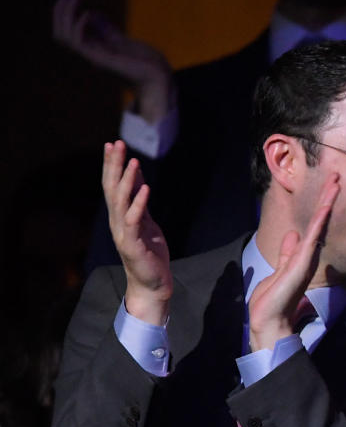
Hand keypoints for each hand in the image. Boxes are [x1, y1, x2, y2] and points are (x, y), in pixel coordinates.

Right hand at [53, 0, 173, 122]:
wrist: (159, 80)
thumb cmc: (145, 63)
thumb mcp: (122, 41)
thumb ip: (106, 29)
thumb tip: (92, 13)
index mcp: (92, 50)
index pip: (66, 30)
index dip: (65, 11)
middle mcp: (89, 54)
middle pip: (60, 32)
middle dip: (60, 10)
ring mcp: (94, 57)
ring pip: (64, 36)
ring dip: (66, 13)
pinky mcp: (101, 60)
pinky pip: (78, 43)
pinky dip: (79, 26)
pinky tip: (88, 13)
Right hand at [102, 140, 170, 324]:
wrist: (153, 283)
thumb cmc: (150, 252)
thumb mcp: (147, 221)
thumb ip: (140, 202)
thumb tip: (139, 179)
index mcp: (120, 215)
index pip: (112, 185)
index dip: (111, 165)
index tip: (112, 144)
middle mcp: (117, 221)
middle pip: (112, 188)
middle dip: (114, 165)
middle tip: (116, 144)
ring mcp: (123, 232)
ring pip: (121, 201)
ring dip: (127, 180)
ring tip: (133, 161)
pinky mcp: (133, 243)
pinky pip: (135, 219)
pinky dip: (139, 203)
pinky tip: (145, 188)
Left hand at [248, 176, 338, 352]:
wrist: (270, 318)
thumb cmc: (273, 298)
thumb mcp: (279, 269)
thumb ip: (288, 253)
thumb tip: (293, 236)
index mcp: (303, 255)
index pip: (313, 225)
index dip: (320, 206)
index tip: (327, 189)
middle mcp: (309, 254)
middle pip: (320, 220)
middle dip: (328, 197)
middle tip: (336, 177)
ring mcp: (308, 256)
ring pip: (320, 222)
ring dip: (327, 200)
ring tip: (335, 181)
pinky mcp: (304, 260)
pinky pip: (314, 233)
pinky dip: (320, 217)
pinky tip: (326, 203)